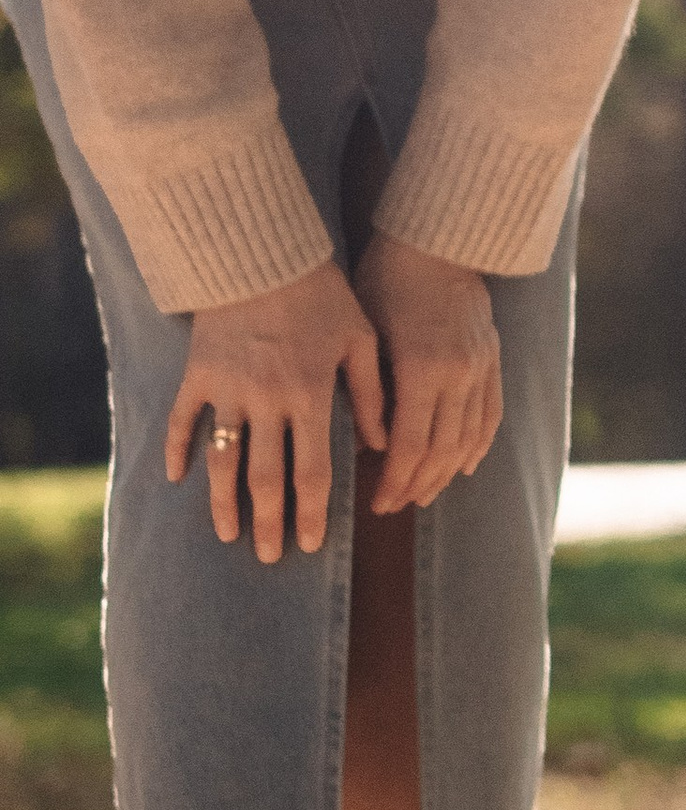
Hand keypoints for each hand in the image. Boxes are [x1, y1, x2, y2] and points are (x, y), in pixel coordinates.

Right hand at [165, 262, 386, 562]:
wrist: (262, 253)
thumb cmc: (322, 295)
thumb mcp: (360, 338)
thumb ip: (371, 394)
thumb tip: (384, 445)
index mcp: (310, 395)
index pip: (312, 471)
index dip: (312, 512)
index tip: (310, 544)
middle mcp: (266, 400)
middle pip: (265, 477)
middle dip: (267, 522)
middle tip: (266, 557)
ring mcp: (227, 388)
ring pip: (221, 460)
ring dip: (223, 501)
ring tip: (228, 533)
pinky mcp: (198, 373)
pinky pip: (183, 420)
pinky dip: (177, 450)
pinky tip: (176, 479)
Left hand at [355, 234, 502, 512]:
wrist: (436, 240)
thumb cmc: (384, 280)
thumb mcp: (365, 332)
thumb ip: (369, 390)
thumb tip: (368, 444)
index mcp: (423, 368)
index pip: (411, 445)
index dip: (394, 480)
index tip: (375, 502)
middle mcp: (458, 374)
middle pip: (441, 450)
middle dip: (416, 484)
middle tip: (393, 506)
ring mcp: (480, 367)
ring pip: (468, 438)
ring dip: (446, 473)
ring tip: (424, 494)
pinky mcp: (492, 358)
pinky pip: (491, 414)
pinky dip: (478, 445)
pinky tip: (464, 465)